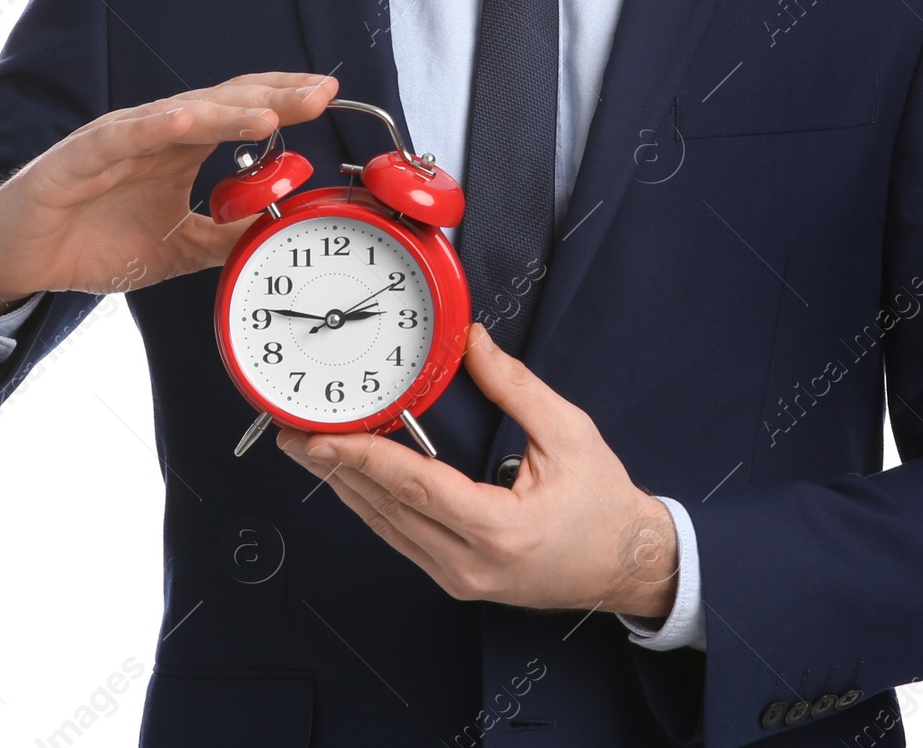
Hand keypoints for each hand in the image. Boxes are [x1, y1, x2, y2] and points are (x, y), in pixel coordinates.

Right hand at [0, 71, 339, 316]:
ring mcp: (116, 140)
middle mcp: (153, 134)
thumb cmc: (91, 242)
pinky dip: (155, 126)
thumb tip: (280, 226)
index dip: (282, 102)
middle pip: (221, 104)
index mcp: (178, 148)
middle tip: (320, 92)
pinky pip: (121, 136)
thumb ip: (226, 234)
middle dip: (273, 97)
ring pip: (179, 115)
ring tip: (272, 113)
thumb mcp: (177, 249)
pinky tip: (188, 120)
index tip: (327, 95)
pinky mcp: (77, 157)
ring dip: (227, 112)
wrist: (18, 259)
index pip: (239, 112)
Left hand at [277, 322, 677, 618]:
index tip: (323, 437)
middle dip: (336, 469)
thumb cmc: (605, 506)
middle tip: (294, 435)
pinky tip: (353, 481)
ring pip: (385, 530)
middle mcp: (470, 564)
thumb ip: (515, 386)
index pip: (414, 488)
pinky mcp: (457, 579)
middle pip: (385, 511)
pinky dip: (373, 506)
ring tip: (310, 452)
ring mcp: (460, 579)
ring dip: (346, 488)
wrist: (629, 564)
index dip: (364, 458)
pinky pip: (401, 540)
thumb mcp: (568, 434)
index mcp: (498, 529)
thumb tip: (473, 343)